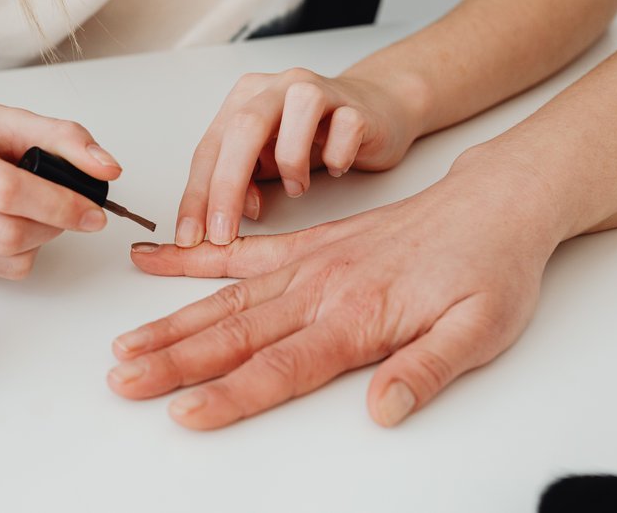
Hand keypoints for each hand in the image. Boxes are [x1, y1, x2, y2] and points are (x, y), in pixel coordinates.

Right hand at [0, 94, 121, 277]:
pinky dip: (16, 252)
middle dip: (53, 226)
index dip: (58, 204)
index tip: (93, 211)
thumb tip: (107, 168)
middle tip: (72, 211)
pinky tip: (4, 221)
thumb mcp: (1, 116)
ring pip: (3, 260)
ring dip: (39, 240)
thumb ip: (60, 137)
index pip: (4, 190)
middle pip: (5, 234)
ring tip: (37, 211)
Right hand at [111, 168, 560, 428]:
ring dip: (171, 323)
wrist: (493, 204)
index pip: (279, 366)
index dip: (227, 394)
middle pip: (234, 333)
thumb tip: (382, 409)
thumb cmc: (489, 269)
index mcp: (357, 315)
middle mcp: (320, 288)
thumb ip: (426, 369)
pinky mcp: (306, 245)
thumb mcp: (480, 330)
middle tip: (123, 380)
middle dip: (174, 361)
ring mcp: (307, 263)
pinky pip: (241, 253)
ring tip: (126, 346)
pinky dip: (194, 259)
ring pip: (224, 297)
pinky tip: (156, 262)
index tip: (181, 412)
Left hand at [175, 67, 424, 247]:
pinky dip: (337, 158)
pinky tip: (336, 167)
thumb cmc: (314, 137)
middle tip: (223, 233)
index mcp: (245, 99)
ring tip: (297, 187)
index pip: (210, 148)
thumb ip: (244, 182)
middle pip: (242, 130)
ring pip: (295, 120)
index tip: (189, 236)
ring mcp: (319, 90)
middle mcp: (277, 88)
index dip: (196, 195)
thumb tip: (234, 212)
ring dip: (291, 165)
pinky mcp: (356, 105)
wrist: (375, 110)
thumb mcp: (267, 162)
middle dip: (227, 188)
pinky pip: (345, 130)